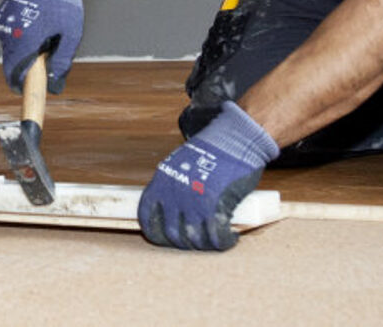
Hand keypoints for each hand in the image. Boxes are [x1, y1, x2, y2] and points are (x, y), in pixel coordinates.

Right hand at [0, 0, 83, 93]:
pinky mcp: (1, 15)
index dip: (24, 92)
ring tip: (46, 31)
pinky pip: (11, 35)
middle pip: (14, 65)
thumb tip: (56, 84)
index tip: (31, 99)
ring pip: (12, 50)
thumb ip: (62, 61)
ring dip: (26, 50)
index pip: (16, 78)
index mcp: (24, 42)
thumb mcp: (70, 33)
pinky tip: (38, 21)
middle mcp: (8, 35)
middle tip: (49, 55)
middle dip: (30, 67)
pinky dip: (23, 37)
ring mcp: (2, 24)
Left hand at [137, 101, 278, 250]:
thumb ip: (175, 186)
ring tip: (217, 239)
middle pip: (173, 234)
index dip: (156, 234)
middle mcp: (173, 193)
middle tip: (200, 241)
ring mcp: (193, 200)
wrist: (235, 137)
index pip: (147, 217)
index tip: (170, 239)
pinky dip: (224, 242)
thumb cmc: (212, 151)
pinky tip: (231, 238)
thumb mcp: (182, 164)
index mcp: (161, 181)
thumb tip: (176, 212)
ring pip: (195, 239)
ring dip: (207, 245)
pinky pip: (216, 236)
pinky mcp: (215, 205)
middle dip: (187, 243)